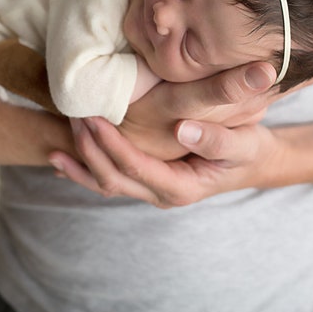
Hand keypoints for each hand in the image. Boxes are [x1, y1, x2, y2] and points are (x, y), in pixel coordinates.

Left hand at [47, 63, 312, 205]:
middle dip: (89, 150)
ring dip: (81, 162)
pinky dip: (84, 170)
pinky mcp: (146, 180)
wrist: (254, 161)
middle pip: (113, 179)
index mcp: (180, 188)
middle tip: (73, 117)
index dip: (111, 145)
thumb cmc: (249, 148)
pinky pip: (110, 178)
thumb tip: (182, 129)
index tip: (93, 118)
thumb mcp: (243, 143)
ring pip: (106, 183)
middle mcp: (161, 194)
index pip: (135, 168)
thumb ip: (217, 139)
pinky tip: (61, 159)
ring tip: (58, 139)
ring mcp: (152, 190)